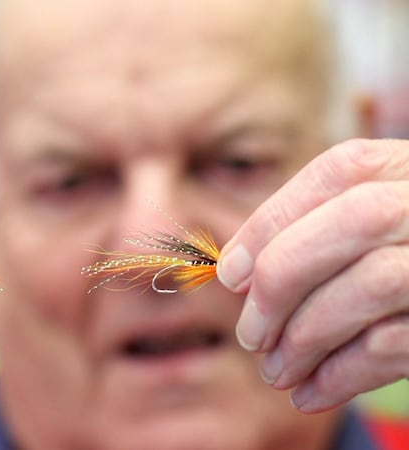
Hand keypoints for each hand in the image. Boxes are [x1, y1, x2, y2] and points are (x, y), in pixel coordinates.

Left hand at [218, 139, 408, 412]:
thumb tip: (236, 274)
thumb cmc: (392, 261)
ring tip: (276, 371)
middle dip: (284, 281)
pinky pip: (398, 344)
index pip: (337, 172)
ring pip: (376, 284)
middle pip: (357, 220)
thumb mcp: (364, 229)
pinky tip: (309, 393)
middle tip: (249, 336)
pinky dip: (341, 375)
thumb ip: (310, 233)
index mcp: (407, 169)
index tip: (230, 277)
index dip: (271, 224)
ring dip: (306, 339)